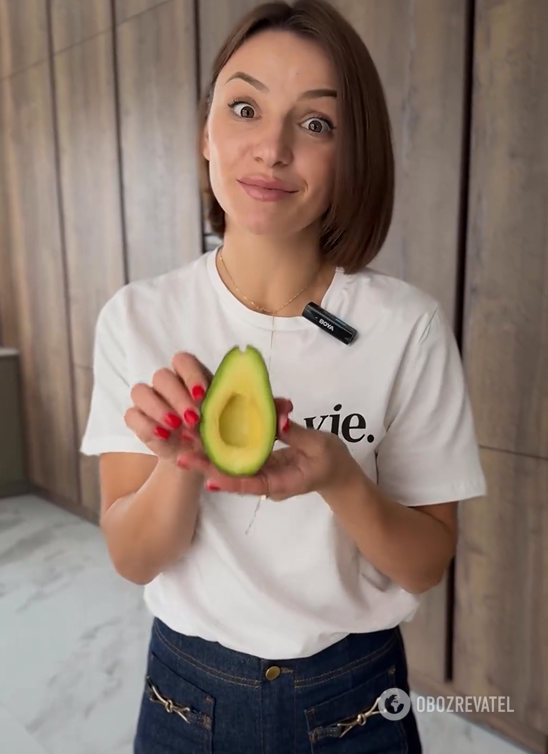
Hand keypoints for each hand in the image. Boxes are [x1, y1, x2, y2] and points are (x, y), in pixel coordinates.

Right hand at [123, 352, 292, 469]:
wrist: (202, 458)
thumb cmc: (225, 432)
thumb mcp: (247, 423)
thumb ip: (265, 411)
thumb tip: (287, 407)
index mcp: (194, 378)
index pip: (184, 360)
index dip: (191, 374)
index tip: (204, 395)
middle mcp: (169, 385)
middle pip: (162, 375)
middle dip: (176, 395)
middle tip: (194, 419)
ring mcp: (151, 402)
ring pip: (141, 391)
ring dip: (158, 408)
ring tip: (177, 429)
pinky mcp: (139, 421)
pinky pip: (131, 415)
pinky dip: (143, 424)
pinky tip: (162, 436)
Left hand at [177, 418, 358, 500]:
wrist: (339, 472)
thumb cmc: (332, 461)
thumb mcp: (319, 445)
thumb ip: (296, 433)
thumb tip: (274, 418)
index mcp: (280, 483)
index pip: (251, 485)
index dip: (229, 481)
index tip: (207, 478)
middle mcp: (266, 480)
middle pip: (233, 475)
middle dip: (208, 466)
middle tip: (182, 455)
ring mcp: (262, 471)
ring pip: (232, 464)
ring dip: (210, 453)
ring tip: (186, 442)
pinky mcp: (262, 460)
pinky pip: (241, 453)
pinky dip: (226, 443)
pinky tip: (206, 431)